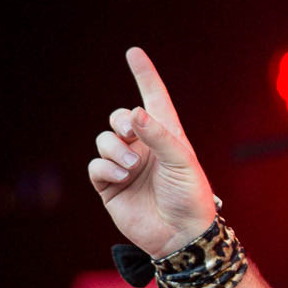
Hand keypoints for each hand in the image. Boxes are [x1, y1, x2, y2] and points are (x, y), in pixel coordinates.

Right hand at [88, 48, 218, 258]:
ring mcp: (126, 166)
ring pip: (105, 140)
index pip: (154, 98)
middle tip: (132, 133)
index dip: (144, 75)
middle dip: (121, 120)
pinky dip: (106, 168)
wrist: (181, 235)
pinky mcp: (110, 186)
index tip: (134, 52)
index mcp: (167, 136)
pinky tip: (121, 177)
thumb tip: (134, 112)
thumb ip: (160, 135)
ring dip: (114, 149)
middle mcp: (145, 147)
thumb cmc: (191, 197)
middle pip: (119, 117)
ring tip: (131, 166)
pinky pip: (96, 166)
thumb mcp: (183, 161)